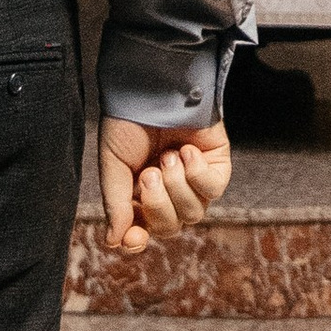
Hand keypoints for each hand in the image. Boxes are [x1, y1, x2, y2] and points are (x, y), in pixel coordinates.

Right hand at [99, 115, 229, 253]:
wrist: (151, 87)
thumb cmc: (128, 123)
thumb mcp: (113, 165)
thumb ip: (117, 204)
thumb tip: (113, 242)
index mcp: (141, 195)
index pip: (144, 232)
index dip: (139, 240)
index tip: (132, 238)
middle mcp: (170, 192)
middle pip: (171, 227)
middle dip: (158, 204)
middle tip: (148, 173)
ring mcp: (195, 181)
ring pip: (193, 212)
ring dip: (177, 186)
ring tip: (167, 156)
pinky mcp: (217, 166)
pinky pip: (213, 189)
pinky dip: (197, 174)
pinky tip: (186, 150)